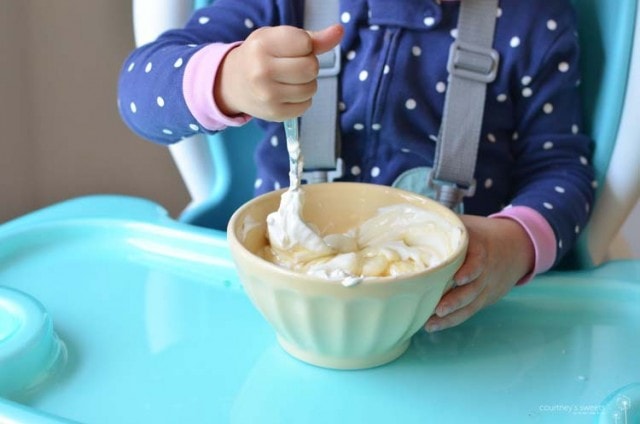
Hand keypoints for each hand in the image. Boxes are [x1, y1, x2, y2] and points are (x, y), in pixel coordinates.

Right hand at [215, 24, 343, 120]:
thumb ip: (312, 37)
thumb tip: (340, 31)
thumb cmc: (261, 56)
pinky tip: (287, 94)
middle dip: (308, 66)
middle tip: (292, 66)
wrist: (232, 83)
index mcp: (262, 44)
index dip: (305, 46)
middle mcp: (262, 70)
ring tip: (289, 80)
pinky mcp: (274, 114)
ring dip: (307, 83)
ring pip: (311, 88)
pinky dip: (302, 99)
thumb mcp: (279, 39)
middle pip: (311, 67)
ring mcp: (267, 95)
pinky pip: (306, 105)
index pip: (306, 43)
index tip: (291, 49)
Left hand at [425, 215, 534, 331]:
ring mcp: (486, 286)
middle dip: (456, 300)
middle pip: (473, 288)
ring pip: (470, 304)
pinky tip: (434, 326)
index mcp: (481, 249)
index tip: (458, 278)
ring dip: (451, 316)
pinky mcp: (485, 298)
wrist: (516, 246)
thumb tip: (412, 217)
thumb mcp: (468, 225)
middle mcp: (485, 270)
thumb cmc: (481, 234)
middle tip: (438, 309)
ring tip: (430, 323)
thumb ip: (446, 223)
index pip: (479, 261)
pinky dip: (453, 320)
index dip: (470, 270)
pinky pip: (470, 311)